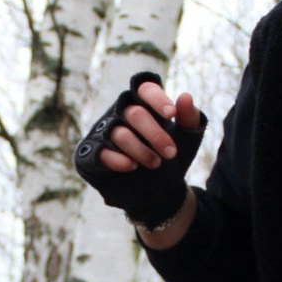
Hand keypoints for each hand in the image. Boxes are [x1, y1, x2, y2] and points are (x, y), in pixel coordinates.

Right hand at [74, 73, 206, 227]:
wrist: (160, 192)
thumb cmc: (171, 158)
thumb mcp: (188, 140)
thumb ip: (190, 118)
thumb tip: (185, 96)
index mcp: (144, 104)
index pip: (145, 88)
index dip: (156, 98)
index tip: (171, 114)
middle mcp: (120, 114)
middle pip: (134, 113)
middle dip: (156, 134)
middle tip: (171, 153)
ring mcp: (104, 133)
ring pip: (119, 133)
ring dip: (141, 150)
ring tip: (155, 164)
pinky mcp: (91, 153)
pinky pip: (100, 152)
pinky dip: (119, 159)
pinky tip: (132, 166)